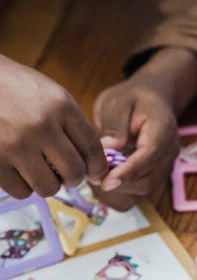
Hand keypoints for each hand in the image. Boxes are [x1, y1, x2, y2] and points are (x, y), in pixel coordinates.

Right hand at [0, 55, 107, 197]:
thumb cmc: (15, 88)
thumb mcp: (50, 94)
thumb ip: (71, 123)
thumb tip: (91, 161)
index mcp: (61, 106)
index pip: (91, 147)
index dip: (98, 167)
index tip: (97, 175)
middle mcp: (41, 126)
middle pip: (74, 171)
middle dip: (75, 179)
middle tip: (67, 176)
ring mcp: (16, 145)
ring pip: (49, 187)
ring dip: (49, 184)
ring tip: (42, 172)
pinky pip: (22, 191)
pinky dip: (24, 187)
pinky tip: (20, 172)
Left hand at [91, 77, 178, 210]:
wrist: (151, 101)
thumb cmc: (133, 99)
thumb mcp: (119, 101)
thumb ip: (115, 124)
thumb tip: (108, 150)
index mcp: (163, 131)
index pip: (149, 157)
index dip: (127, 172)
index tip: (104, 181)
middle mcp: (168, 154)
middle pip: (145, 182)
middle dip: (115, 183)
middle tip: (89, 174)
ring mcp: (161, 169)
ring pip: (139, 194)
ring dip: (113, 191)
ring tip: (95, 173)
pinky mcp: (152, 178)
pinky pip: (134, 197)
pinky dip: (115, 195)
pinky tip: (103, 179)